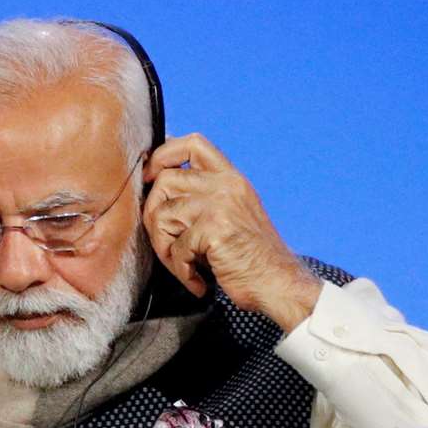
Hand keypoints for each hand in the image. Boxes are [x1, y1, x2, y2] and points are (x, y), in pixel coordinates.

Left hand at [143, 133, 320, 332]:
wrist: (278, 284)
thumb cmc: (249, 258)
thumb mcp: (230, 215)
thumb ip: (202, 198)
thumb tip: (156, 188)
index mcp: (230, 178)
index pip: (192, 144)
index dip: (163, 155)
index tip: (150, 177)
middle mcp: (227, 185)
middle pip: (164, 181)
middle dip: (153, 217)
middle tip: (167, 246)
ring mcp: (222, 204)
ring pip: (161, 214)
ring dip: (164, 248)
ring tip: (184, 266)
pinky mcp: (216, 229)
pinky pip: (176, 247)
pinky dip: (182, 271)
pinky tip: (197, 280)